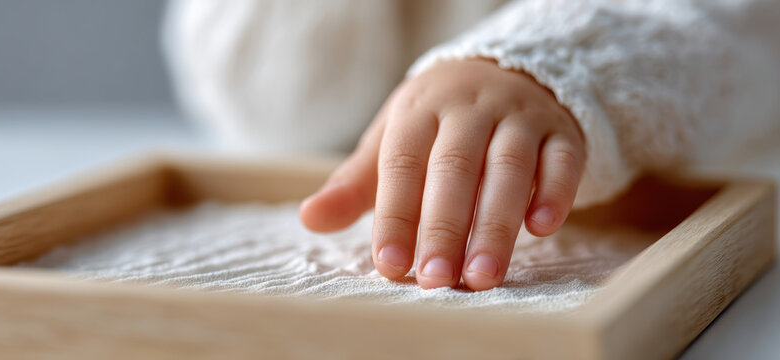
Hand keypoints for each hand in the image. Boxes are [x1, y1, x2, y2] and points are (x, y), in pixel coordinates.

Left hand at [299, 59, 584, 289]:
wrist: (502, 72)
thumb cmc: (437, 123)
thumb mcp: (392, 140)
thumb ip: (355, 184)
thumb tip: (310, 218)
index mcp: (420, 111)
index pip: (403, 164)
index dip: (396, 216)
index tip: (391, 266)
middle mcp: (470, 109)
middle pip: (456, 169)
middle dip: (445, 228)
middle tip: (437, 280)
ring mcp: (519, 117)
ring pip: (510, 168)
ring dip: (497, 224)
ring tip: (483, 275)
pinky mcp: (562, 132)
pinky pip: (562, 159)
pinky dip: (556, 192)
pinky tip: (543, 229)